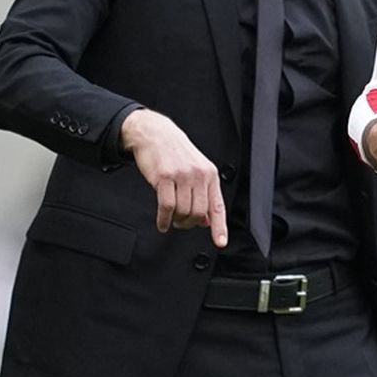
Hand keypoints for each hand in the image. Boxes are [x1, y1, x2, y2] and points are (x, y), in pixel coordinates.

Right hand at [122, 109, 226, 244]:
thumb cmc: (176, 153)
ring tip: (171, 220)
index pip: (217, 206)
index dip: (220, 227)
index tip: (221, 242)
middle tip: (181, 223)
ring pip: (183, 211)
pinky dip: (163, 219)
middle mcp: (198, 175)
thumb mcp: (196, 171)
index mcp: (210, 174)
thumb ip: (202, 195)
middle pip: (198, 213)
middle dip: (189, 224)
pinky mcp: (164, 177)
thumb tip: (206, 221)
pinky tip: (162, 222)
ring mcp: (182, 175)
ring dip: (175, 221)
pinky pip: (166, 207)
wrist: (155, 134)